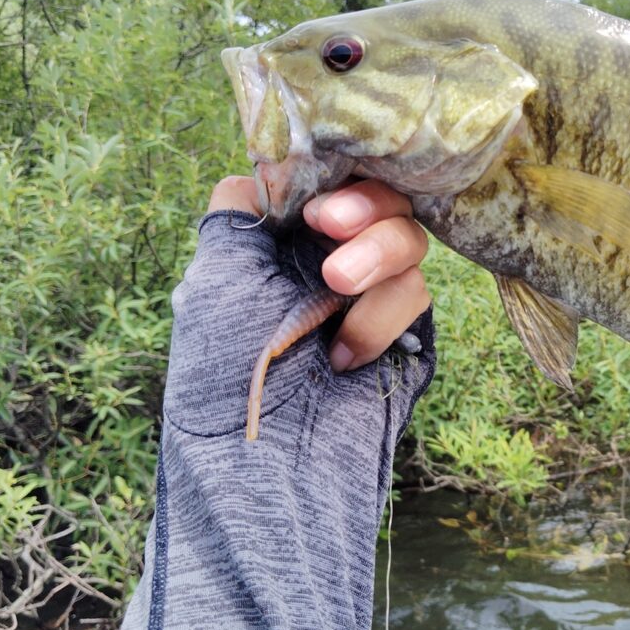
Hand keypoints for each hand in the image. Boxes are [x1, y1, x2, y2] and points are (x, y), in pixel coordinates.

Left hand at [208, 176, 430, 371]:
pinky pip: (415, 292)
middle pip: (380, 198)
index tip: (313, 201)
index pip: (329, 181)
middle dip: (363, 207)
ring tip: (336, 291)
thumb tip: (264, 170)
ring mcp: (370, 295)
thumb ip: (238, 213)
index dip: (332, 178)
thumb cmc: (226, 370)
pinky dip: (380, 318)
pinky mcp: (404, 331)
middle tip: (329, 226)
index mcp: (282, 241)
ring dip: (376, 257)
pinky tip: (343, 356)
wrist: (266, 459)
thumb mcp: (214, 279)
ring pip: (407, 238)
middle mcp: (329, 259)